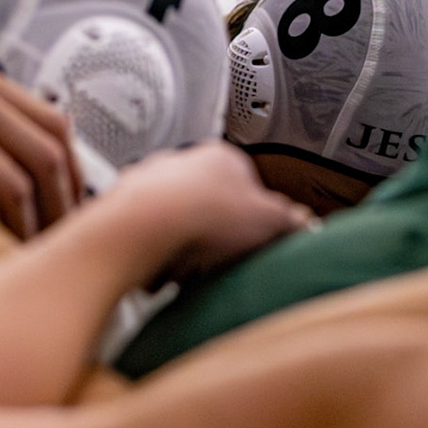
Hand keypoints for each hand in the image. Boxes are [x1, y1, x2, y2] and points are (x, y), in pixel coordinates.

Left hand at [101, 143, 312, 277]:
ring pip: (178, 222)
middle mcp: (183, 163)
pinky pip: (149, 237)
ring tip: (191, 269)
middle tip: (222, 259)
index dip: (254, 221)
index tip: (255, 242)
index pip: (248, 188)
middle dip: (217, 237)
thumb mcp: (269, 221)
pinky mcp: (125, 208)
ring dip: (185, 248)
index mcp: (223, 157)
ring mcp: (151, 182)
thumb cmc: (203, 216)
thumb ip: (290, 221)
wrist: (143, 228)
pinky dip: (157, 254)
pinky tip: (163, 269)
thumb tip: (303, 223)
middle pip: (210, 206)